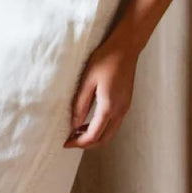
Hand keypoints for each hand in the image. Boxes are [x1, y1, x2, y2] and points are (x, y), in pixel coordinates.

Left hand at [63, 29, 139, 148]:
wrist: (125, 48)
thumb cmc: (105, 59)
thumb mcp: (87, 80)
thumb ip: (80, 104)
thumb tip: (73, 124)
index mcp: (109, 107)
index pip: (93, 135)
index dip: (79, 143)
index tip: (66, 143)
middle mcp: (120, 111)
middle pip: (104, 140)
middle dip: (87, 144)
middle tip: (71, 141)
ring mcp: (125, 108)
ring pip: (110, 133)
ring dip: (94, 136)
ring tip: (77, 132)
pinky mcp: (126, 103)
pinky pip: (114, 124)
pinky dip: (101, 128)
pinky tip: (89, 121)